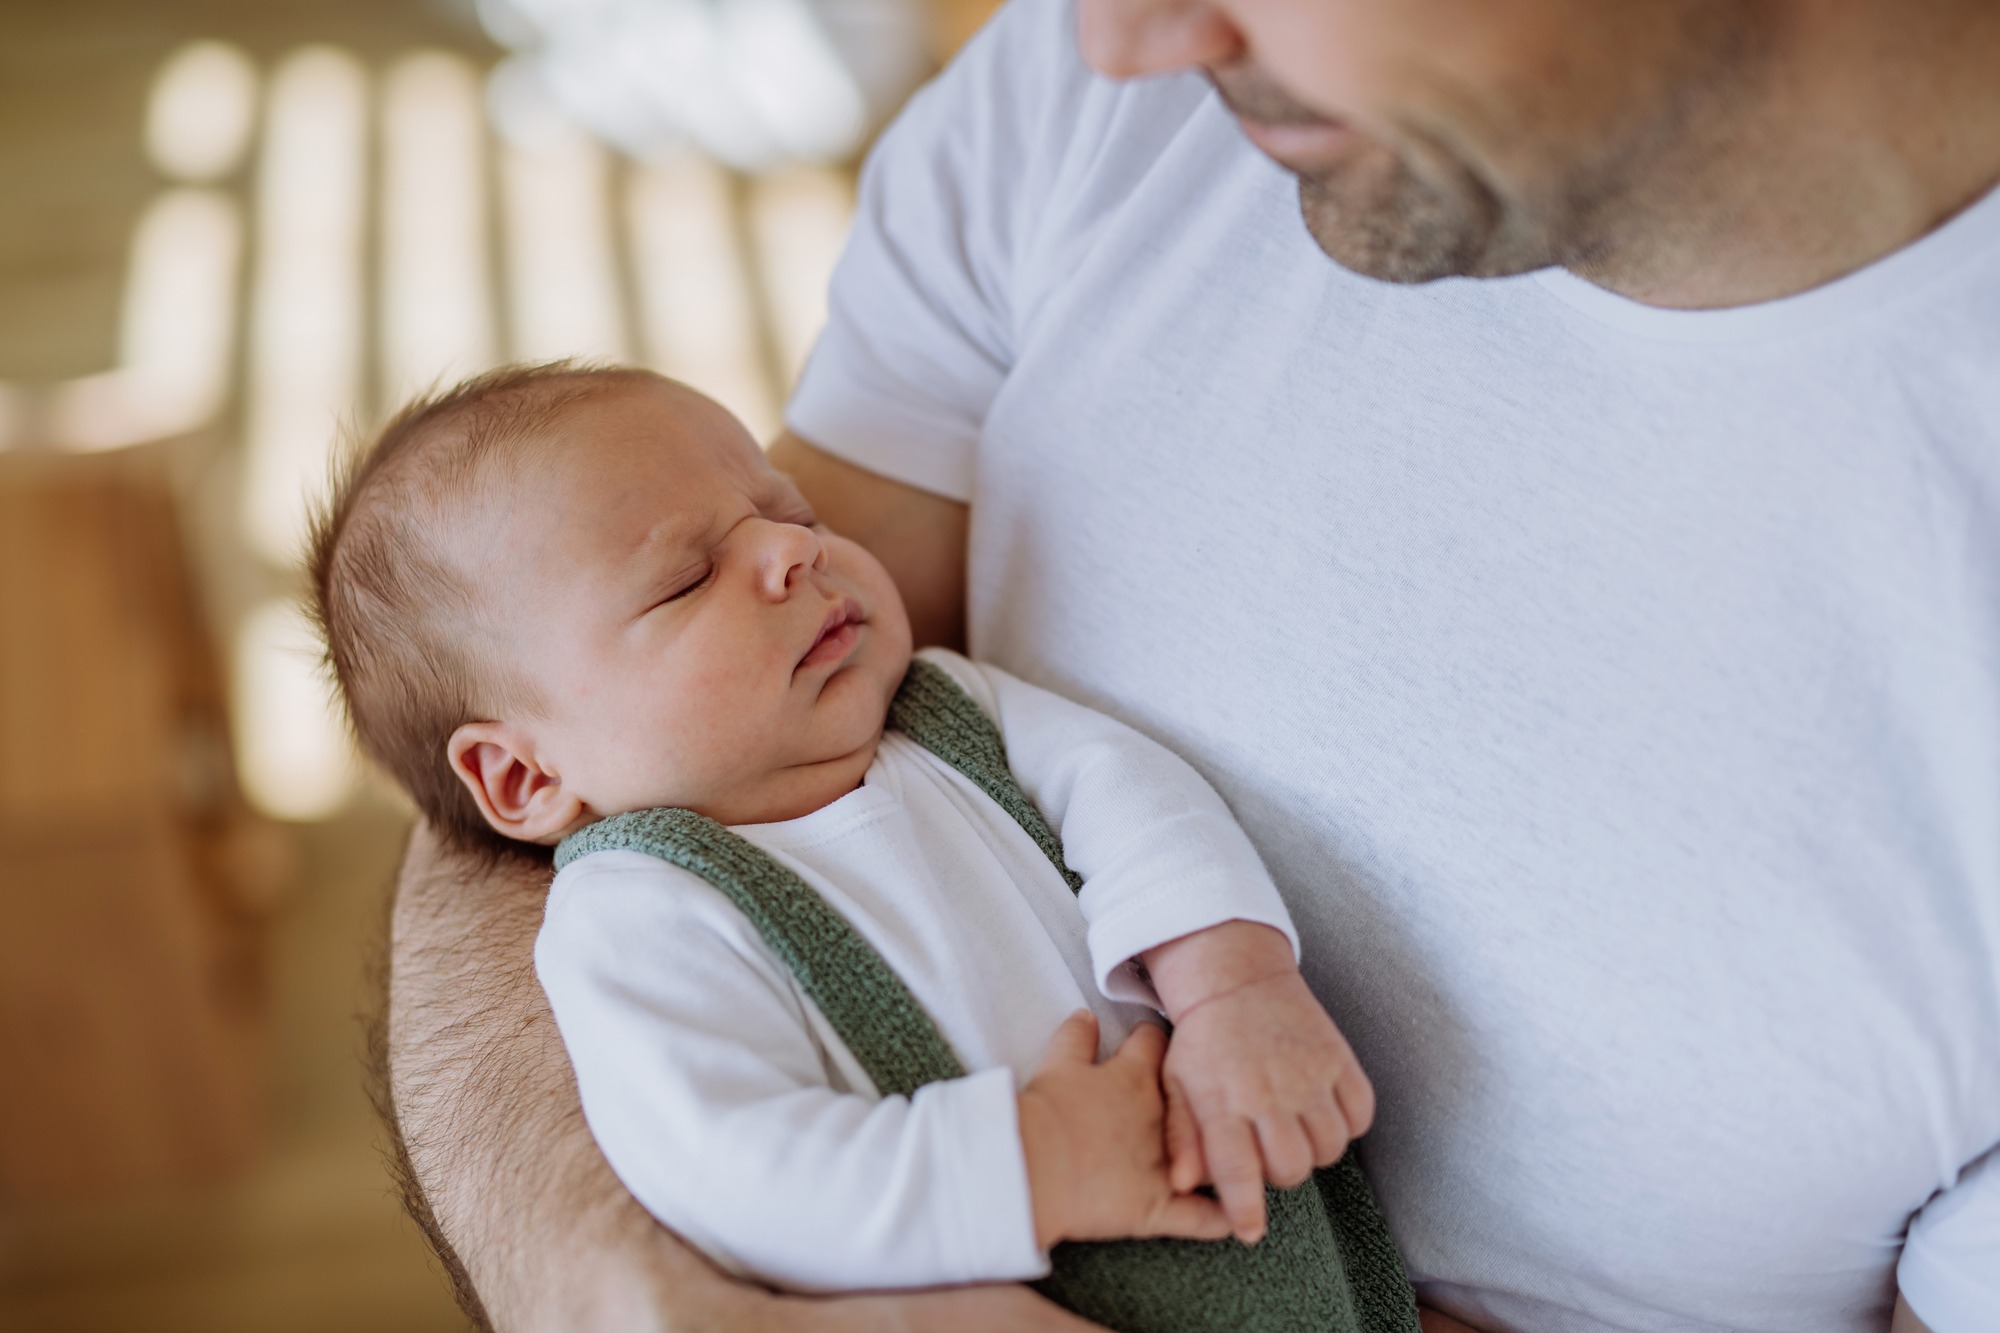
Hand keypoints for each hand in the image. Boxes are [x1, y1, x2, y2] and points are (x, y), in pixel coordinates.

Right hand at [1017, 1011, 1232, 1248]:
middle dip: (1196, 1095)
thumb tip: (1086, 1016)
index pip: (1154, 1044)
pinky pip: (1204, 1216)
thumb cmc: (1045, 1113)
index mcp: (1133, 1077)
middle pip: (1192, 1097)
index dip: (1153, 1040)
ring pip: (1209, 1156)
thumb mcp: (1058, 1063)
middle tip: (1194, 1093)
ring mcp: (1167, 1163)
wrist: (1035, 1164)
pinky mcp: (1160, 1207)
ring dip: (1215, 1156)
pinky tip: (1231, 1215)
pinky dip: (1219, 1217)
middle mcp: (1161, 1117)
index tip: (1152, 1040)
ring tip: (1222, 1154)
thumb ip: (1076, 1038)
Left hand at [1143, 922, 1374, 1242]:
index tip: (1251, 1231)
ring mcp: (1308, 1073)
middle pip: (1292, 1169)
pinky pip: (1360, 1116)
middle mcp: (1268, 1090)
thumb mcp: (1176, 1083)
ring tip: (1294, 1128)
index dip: (1246, 1208)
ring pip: (1329, 1149)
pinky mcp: (1339, 1058)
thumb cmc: (1202, 1040)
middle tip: (1268, 1151)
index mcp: (1222, 1098)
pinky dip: (1346, 1123)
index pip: (1238, 1169)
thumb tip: (1183, 1186)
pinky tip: (1321, 1110)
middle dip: (1281, 1173)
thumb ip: (1181, 1136)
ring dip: (1314, 1150)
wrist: (1237, 978)